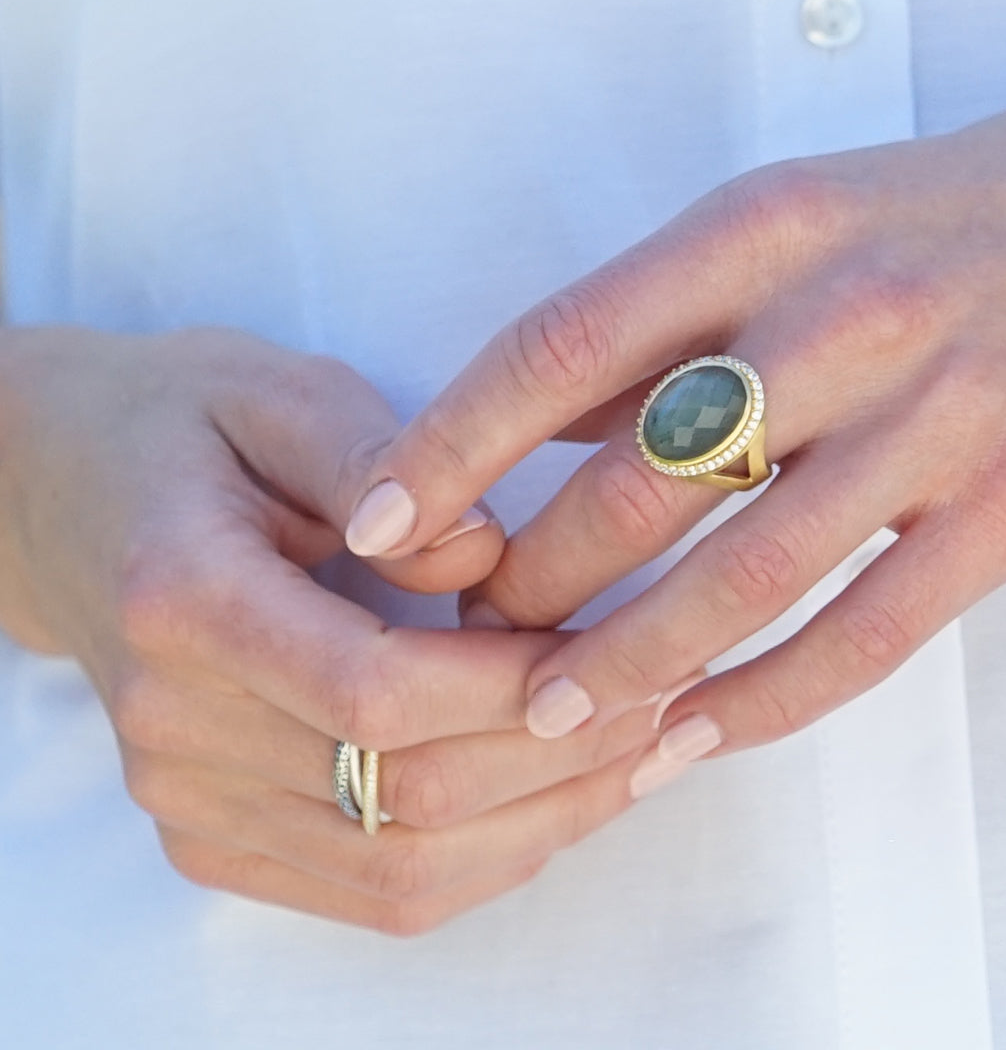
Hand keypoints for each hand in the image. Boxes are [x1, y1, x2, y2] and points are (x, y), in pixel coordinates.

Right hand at [0, 326, 657, 931]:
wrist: (63, 495)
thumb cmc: (179, 424)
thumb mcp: (277, 392)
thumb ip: (381, 465)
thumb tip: (488, 559)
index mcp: (182, 601)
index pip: (377, 693)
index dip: (518, 688)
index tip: (625, 652)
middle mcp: (174, 727)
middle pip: (401, 796)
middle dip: (558, 761)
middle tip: (669, 705)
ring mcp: (189, 798)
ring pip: (400, 868)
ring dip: (541, 824)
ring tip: (644, 761)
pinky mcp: (217, 832)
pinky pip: (372, 887)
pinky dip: (482, 858)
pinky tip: (560, 802)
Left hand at [349, 95, 1005, 792]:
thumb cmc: (907, 229)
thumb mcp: (764, 229)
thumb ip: (643, 329)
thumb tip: (516, 430)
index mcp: (759, 232)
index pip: (560, 347)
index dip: (453, 448)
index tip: (377, 526)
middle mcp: (848, 318)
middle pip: (642, 481)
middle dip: (535, 574)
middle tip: (472, 629)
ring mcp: (943, 419)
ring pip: (749, 577)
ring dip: (631, 660)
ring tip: (547, 712)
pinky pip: (869, 636)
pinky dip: (765, 699)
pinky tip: (689, 733)